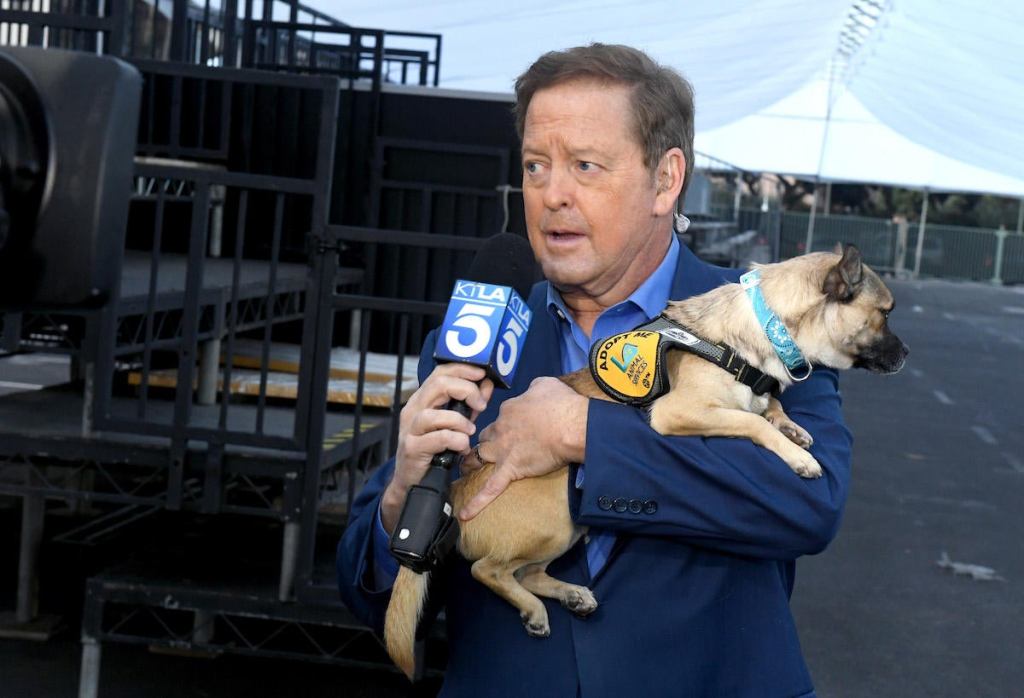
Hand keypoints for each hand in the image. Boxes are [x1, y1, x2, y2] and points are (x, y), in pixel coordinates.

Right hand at [381, 363, 493, 532]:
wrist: (413, 480)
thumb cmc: (435, 449)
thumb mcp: (456, 422)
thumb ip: (470, 404)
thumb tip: (487, 384)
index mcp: (422, 399)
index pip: (440, 372)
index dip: (462, 369)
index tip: (482, 374)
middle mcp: (413, 409)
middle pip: (438, 385)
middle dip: (466, 390)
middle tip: (481, 405)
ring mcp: (410, 429)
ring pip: (435, 414)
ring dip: (460, 421)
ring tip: (470, 431)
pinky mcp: (412, 447)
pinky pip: (438, 438)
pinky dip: (456, 440)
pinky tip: (462, 447)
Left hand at [458, 377, 586, 520]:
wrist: (571, 426)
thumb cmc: (563, 404)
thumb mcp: (546, 385)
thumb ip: (534, 388)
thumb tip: (534, 391)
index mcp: (508, 410)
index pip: (500, 417)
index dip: (504, 422)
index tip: (510, 427)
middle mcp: (501, 429)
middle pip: (484, 436)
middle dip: (483, 441)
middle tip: (482, 447)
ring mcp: (503, 450)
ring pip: (479, 456)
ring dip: (471, 462)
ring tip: (464, 469)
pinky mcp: (511, 469)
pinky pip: (491, 488)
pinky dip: (477, 502)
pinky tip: (464, 514)